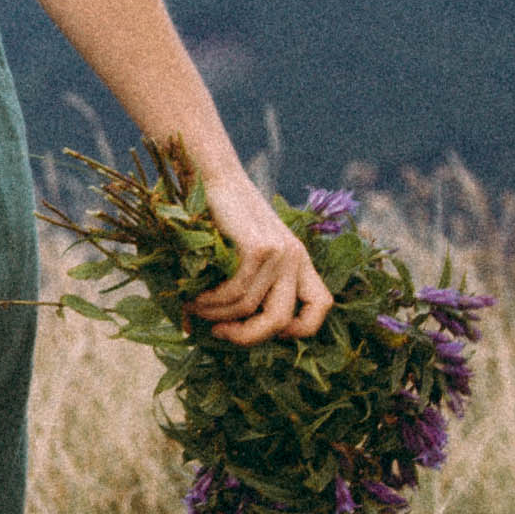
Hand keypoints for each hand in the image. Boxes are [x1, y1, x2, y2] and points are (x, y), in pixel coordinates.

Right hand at [191, 166, 331, 344]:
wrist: (216, 176)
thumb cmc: (225, 216)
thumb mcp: (250, 249)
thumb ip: (251, 282)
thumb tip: (224, 328)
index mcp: (300, 260)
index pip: (321, 305)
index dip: (301, 329)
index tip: (267, 332)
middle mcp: (296, 257)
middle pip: (282, 321)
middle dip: (248, 336)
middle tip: (219, 333)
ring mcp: (280, 253)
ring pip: (249, 307)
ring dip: (216, 315)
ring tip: (193, 309)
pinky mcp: (259, 248)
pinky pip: (235, 291)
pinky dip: (211, 301)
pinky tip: (194, 297)